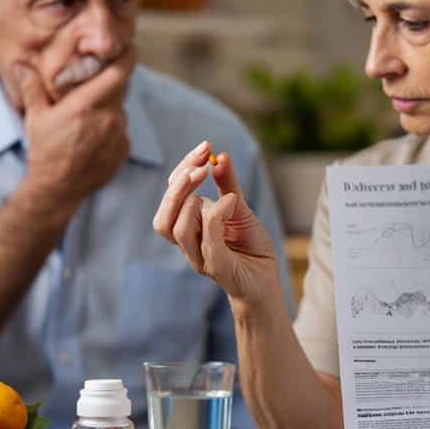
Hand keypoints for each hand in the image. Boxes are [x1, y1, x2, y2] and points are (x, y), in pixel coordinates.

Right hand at [14, 50, 132, 206]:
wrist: (57, 188)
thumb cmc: (44, 150)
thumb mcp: (36, 116)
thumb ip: (31, 86)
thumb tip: (19, 63)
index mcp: (86, 105)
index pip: (118, 73)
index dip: (127, 58)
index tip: (130, 48)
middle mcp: (108, 118)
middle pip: (119, 90)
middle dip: (111, 84)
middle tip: (97, 83)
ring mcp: (118, 136)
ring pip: (120, 110)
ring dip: (109, 108)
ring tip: (88, 117)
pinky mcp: (123, 150)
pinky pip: (121, 130)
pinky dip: (111, 128)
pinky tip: (93, 136)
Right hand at [152, 140, 282, 315]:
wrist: (266, 281)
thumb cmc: (251, 247)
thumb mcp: (240, 207)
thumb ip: (228, 184)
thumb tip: (220, 156)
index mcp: (188, 225)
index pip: (171, 195)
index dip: (183, 168)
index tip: (206, 146)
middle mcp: (188, 243)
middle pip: (163, 215)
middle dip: (179, 183)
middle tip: (203, 163)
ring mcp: (199, 257)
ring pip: (174, 228)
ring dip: (189, 200)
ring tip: (212, 183)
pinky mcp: (216, 267)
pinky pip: (206, 239)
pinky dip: (217, 213)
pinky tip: (234, 202)